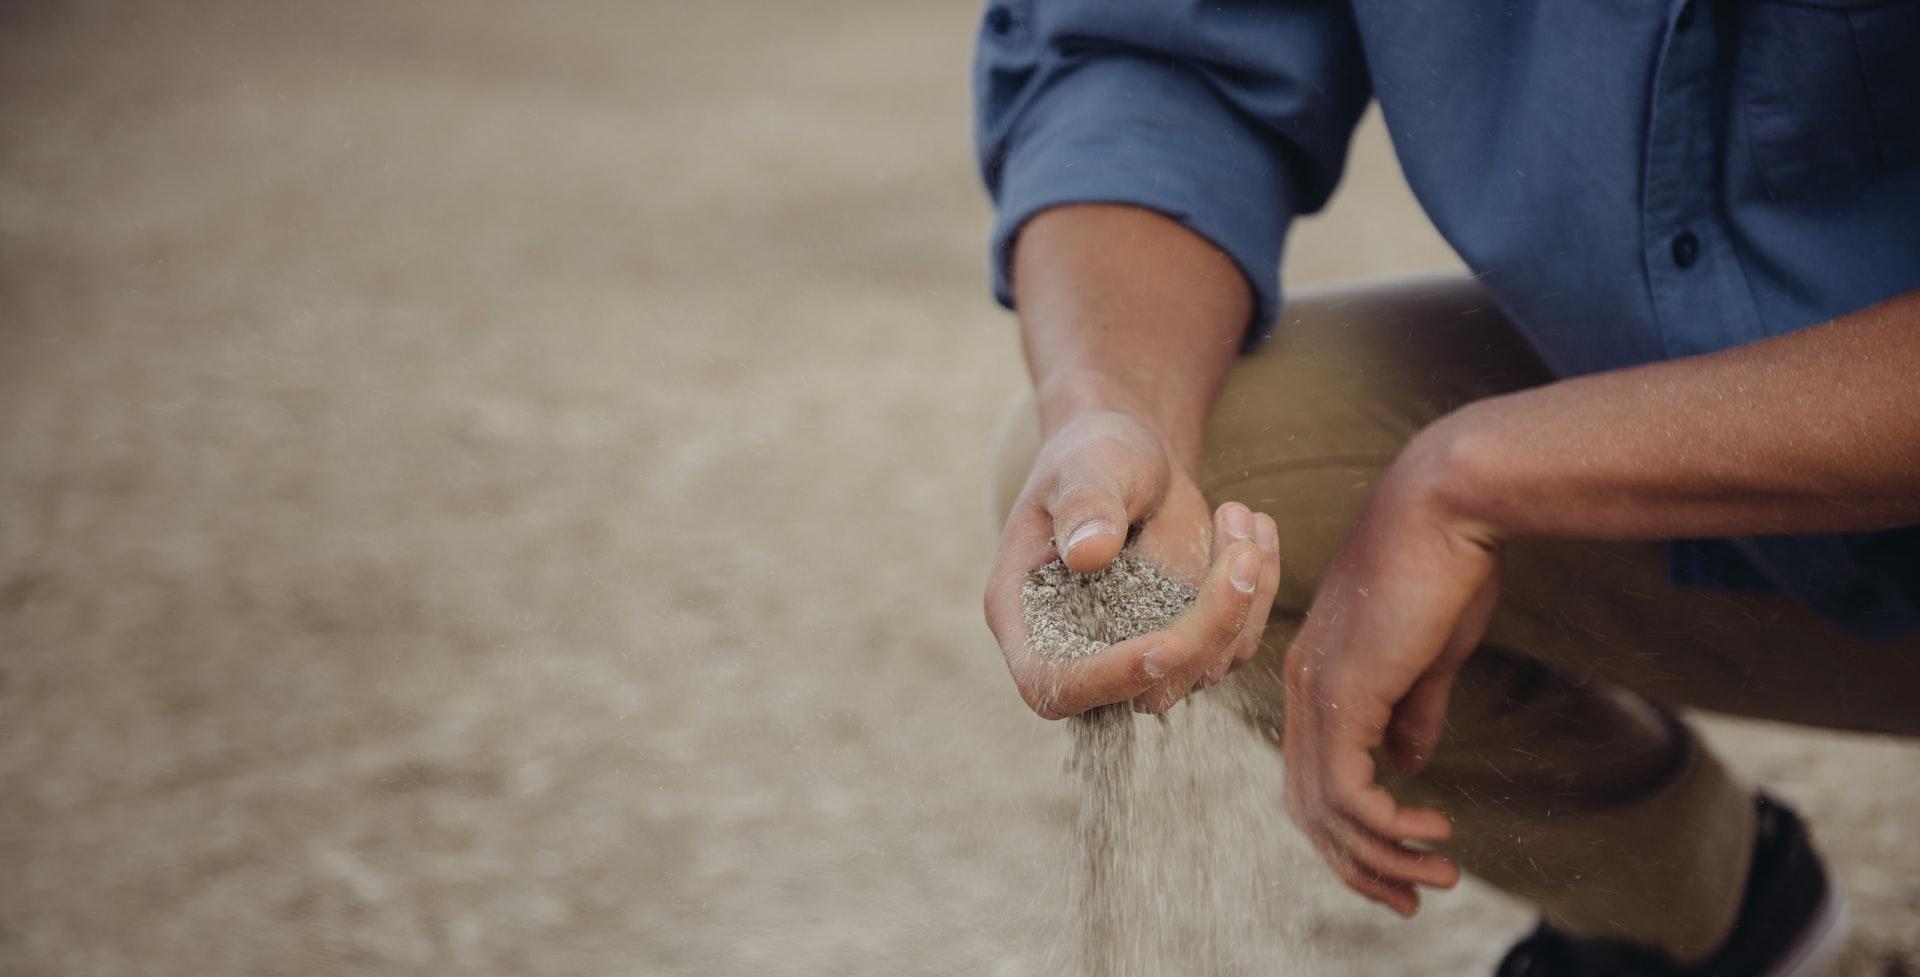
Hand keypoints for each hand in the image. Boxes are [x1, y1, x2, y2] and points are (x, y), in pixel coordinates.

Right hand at [985, 409, 1281, 717]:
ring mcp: (1138, 652)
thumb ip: (1084, 506)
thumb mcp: (1084, 466)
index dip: (1106, 679)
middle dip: (1206, 627)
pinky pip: (1237, 642)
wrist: (1130, 457)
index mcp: (1025, 616)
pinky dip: (1258, 590)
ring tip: (1239, 514)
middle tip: (1241, 551)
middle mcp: (1079, 649)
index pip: (1053, 683)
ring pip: (1205, 668)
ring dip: (1242, 599)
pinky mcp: (1188, 642)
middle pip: (1146, 686)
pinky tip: (1254, 528)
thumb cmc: (1092, 456)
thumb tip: (1089, 553)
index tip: (1166, 645)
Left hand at [1280, 436, 1500, 915]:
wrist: (1448, 504)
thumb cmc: (1445, 565)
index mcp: (1316, 675)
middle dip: (1357, 861)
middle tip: (1409, 899)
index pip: (1313, 771)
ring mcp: (1317, 690)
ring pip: (1325, 807)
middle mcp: (1302, 686)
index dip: (1351, 827)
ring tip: (1436, 877)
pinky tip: (1433, 832)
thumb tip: (1407, 762)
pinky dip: (1387, 825)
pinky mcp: (1345, 692)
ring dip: (1381, 855)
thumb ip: (1411, 708)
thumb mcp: (1428, 652)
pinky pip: (1349, 789)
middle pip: (1307, 803)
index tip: (1400, 862)